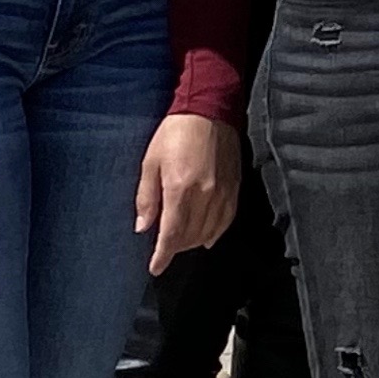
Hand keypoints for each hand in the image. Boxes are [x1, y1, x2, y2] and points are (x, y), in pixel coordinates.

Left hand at [135, 114, 237, 271]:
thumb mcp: (150, 162)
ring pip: (209, 231)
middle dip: (176, 247)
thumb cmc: (174, 133)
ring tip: (182, 242)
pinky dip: (215, 232)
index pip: (172, 233)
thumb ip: (147, 197)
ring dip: (194, 241)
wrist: (209, 109)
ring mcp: (223, 192)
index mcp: (180, 188)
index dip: (163, 255)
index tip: (155, 268)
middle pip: (191, 236)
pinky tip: (207, 237)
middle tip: (164, 247)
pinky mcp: (235, 187)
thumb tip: (143, 227)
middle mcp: (205, 195)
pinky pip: (226, 220)